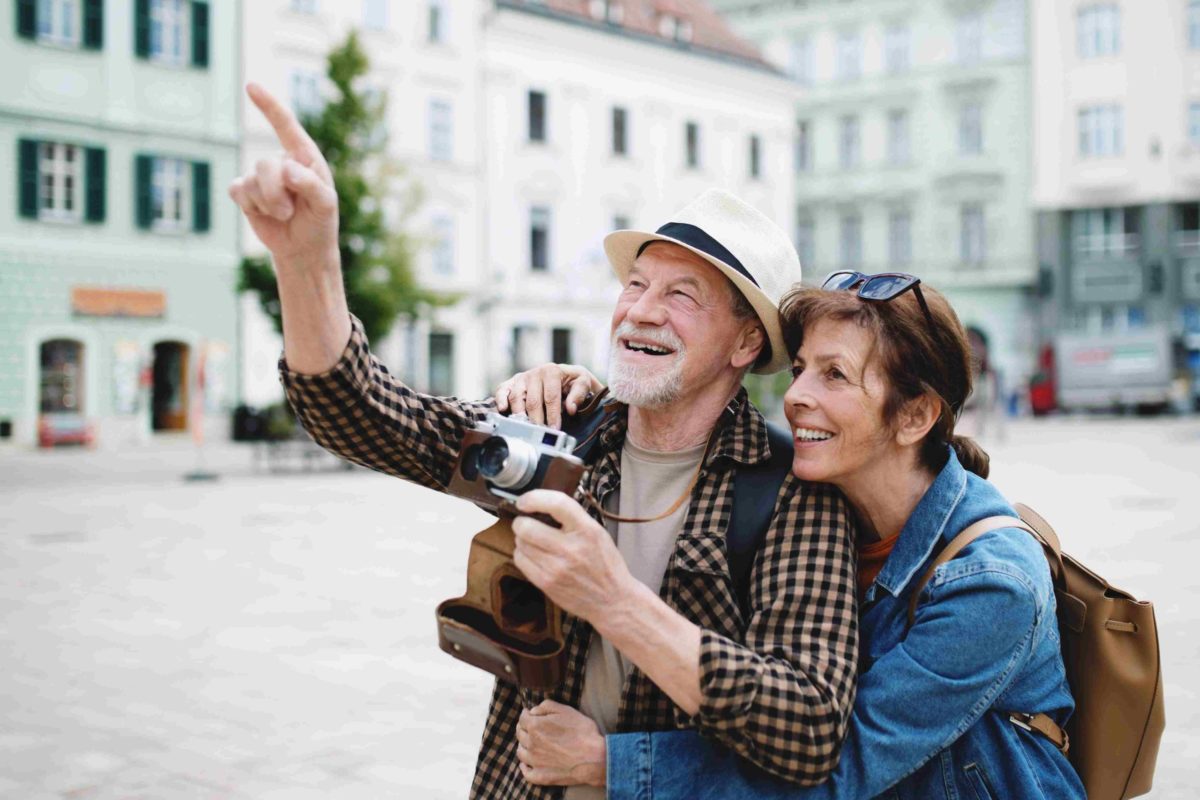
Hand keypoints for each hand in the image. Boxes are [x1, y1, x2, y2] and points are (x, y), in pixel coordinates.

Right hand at [228, 83, 339, 269]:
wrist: (303, 248)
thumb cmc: (319, 222)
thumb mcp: (325, 205)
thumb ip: (311, 185)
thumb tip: (287, 169)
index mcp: (304, 156)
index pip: (285, 125)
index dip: (268, 105)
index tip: (251, 86)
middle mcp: (280, 160)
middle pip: (265, 164)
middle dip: (277, 193)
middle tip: (292, 211)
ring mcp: (260, 175)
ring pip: (251, 180)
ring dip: (269, 204)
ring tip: (284, 214)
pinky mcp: (245, 192)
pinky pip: (237, 190)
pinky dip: (252, 207)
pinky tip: (265, 214)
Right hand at [495, 364, 604, 428]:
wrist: (564, 374)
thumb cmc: (573, 381)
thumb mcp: (583, 382)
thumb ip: (579, 394)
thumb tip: (571, 408)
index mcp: (552, 371)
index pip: (551, 397)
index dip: (553, 415)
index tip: (555, 429)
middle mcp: (535, 373)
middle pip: (532, 401)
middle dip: (537, 420)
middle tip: (540, 434)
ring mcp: (522, 378)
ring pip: (516, 398)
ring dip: (520, 415)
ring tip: (525, 429)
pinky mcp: (512, 383)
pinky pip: (502, 390)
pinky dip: (500, 399)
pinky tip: (503, 410)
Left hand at [511, 490, 632, 624]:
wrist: (612, 600)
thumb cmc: (605, 564)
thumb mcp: (598, 533)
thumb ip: (573, 518)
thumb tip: (540, 505)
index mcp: (587, 530)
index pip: (556, 504)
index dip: (534, 498)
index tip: (523, 501)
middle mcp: (571, 548)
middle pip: (527, 527)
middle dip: (521, 523)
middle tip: (526, 524)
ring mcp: (556, 568)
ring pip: (520, 544)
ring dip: (522, 540)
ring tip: (535, 543)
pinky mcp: (546, 583)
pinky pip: (521, 561)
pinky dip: (523, 555)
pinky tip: (534, 557)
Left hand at [516, 700, 605, 786]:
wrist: (594, 757)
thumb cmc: (582, 731)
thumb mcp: (566, 710)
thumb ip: (546, 706)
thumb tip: (533, 711)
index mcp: (535, 726)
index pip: (522, 718)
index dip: (525, 714)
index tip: (529, 713)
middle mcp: (531, 744)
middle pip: (520, 734)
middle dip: (523, 728)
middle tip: (529, 726)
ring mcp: (535, 762)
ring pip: (521, 752)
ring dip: (523, 745)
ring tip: (529, 743)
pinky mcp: (541, 776)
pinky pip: (526, 773)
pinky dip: (524, 768)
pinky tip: (526, 765)